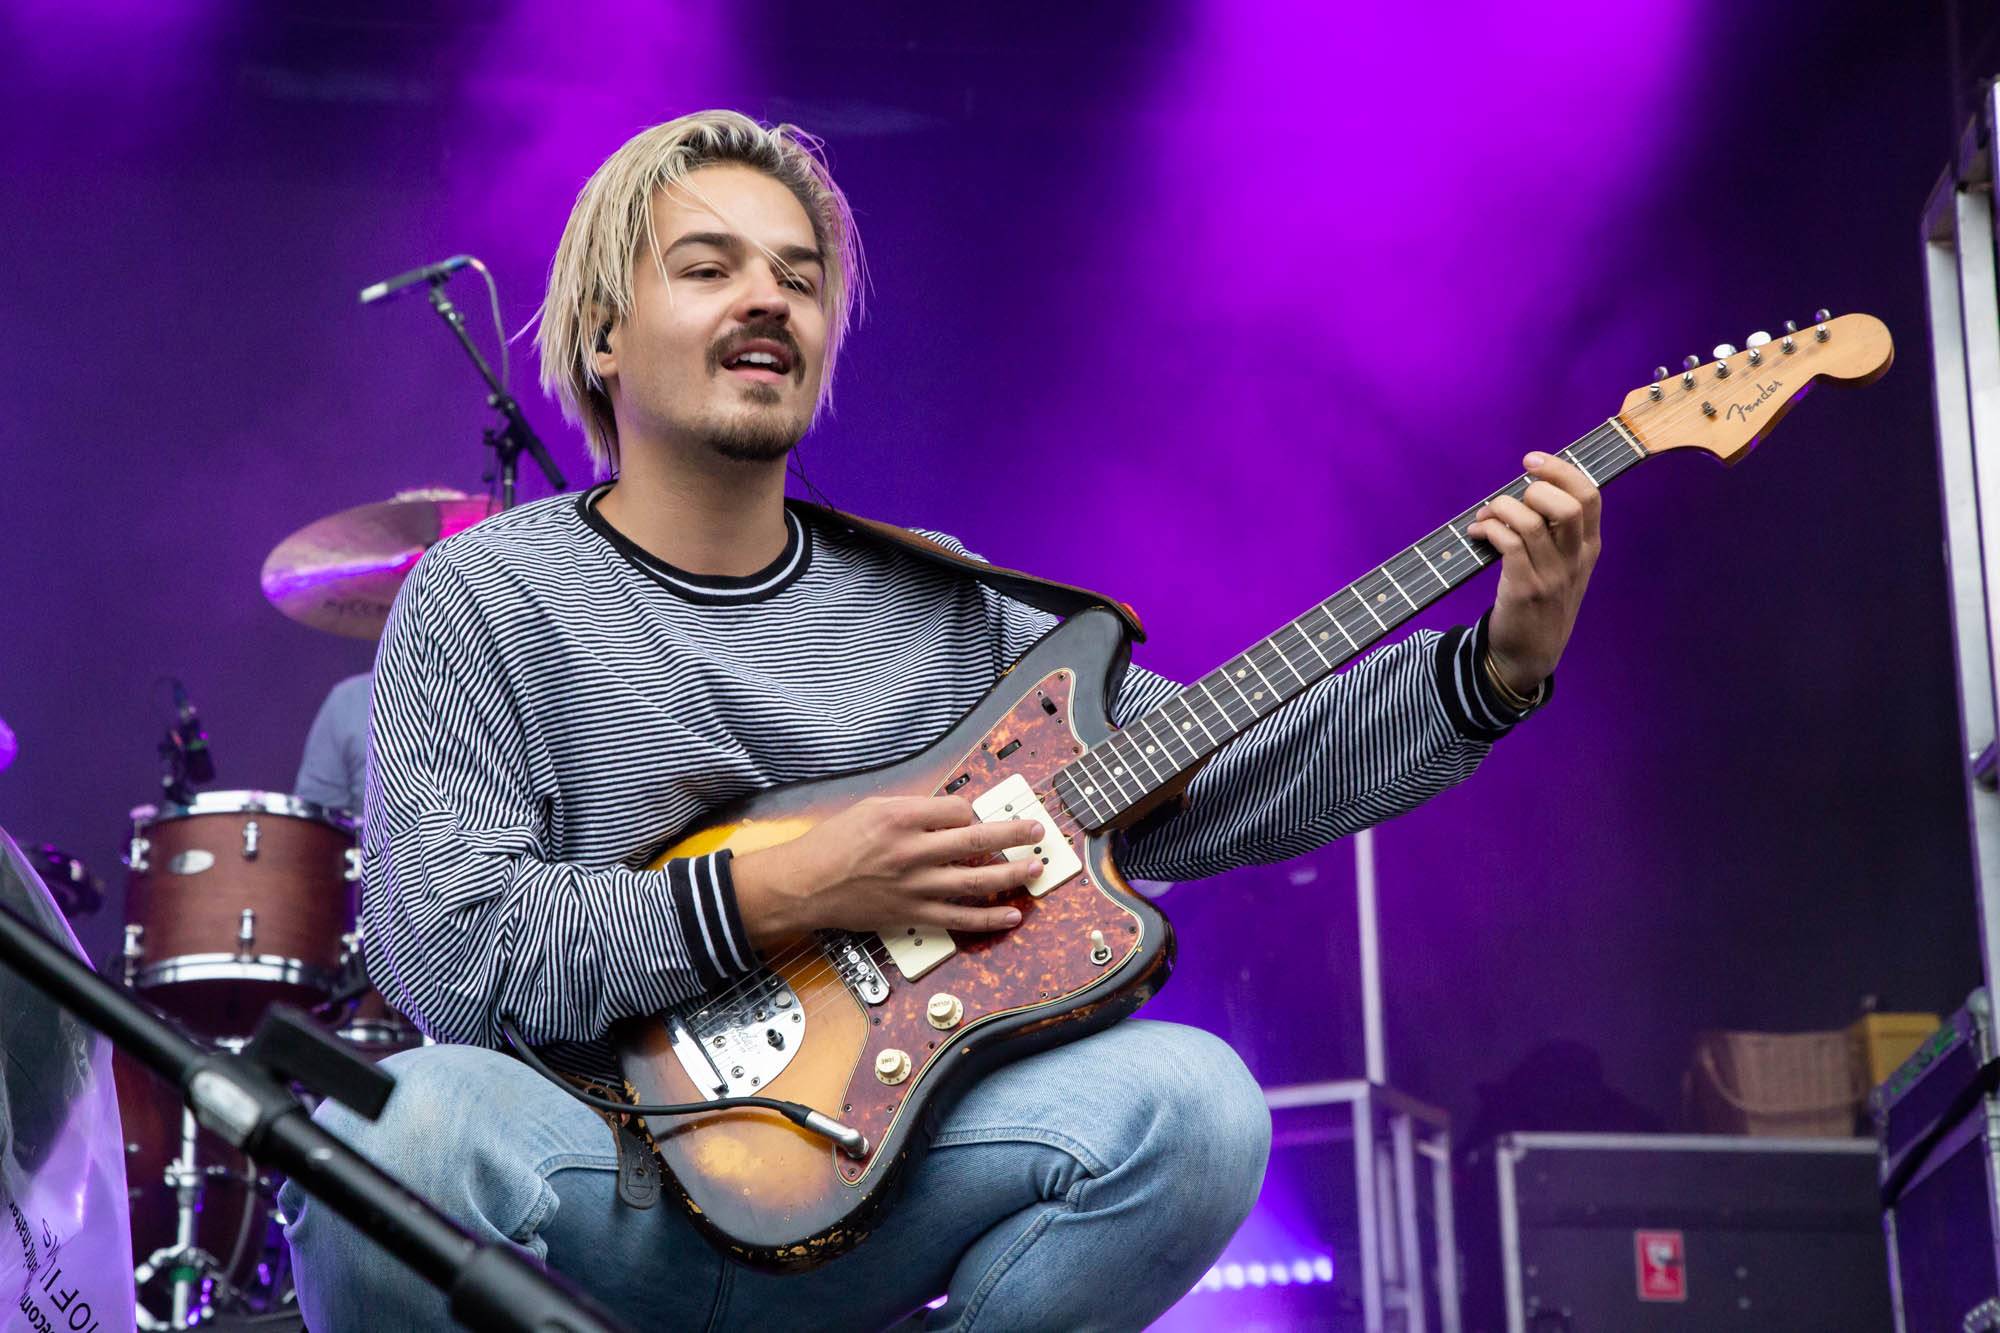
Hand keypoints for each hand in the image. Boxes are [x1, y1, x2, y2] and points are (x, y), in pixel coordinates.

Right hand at [731, 795, 1043, 947]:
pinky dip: (989, 917)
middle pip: (978, 838)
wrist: (805, 886)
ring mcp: (916, 885)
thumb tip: (949, 812)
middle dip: (1013, 832)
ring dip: (1011, 873)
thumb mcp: (869, 808)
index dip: (971, 811)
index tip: (973, 815)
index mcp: (902, 818)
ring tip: (1035, 868)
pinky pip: (960, 918)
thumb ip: (911, 808)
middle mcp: (913, 850)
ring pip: (977, 879)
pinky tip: (1012, 914)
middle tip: (1038, 830)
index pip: (957, 809)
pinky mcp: (913, 913)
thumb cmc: (833, 844)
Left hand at [1466, 452, 1601, 695]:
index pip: (1590, 497)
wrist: (1530, 655)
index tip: (1531, 460)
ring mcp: (1552, 576)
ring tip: (1485, 516)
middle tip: (1509, 496)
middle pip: (1568, 505)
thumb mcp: (1564, 568)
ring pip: (1530, 522)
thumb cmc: (1542, 602)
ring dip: (1500, 508)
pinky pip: (1508, 544)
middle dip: (1534, 488)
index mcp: (1588, 548)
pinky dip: (1489, 529)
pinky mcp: (1525, 590)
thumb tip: (1523, 490)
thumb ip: (1556, 532)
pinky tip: (1477, 532)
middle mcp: (1575, 560)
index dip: (1561, 470)